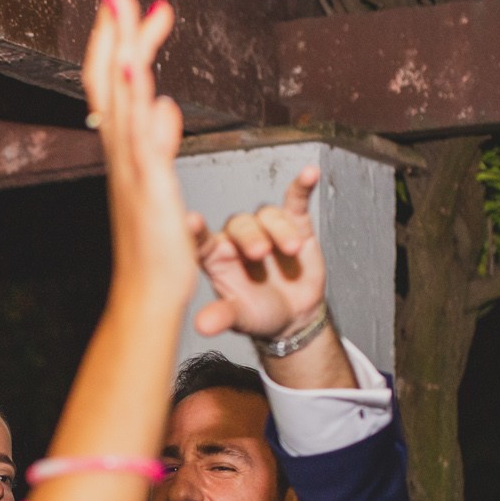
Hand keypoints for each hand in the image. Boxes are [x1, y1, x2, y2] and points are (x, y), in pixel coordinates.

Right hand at [83, 0, 191, 312]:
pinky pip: (140, 139)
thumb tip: (166, 105)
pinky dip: (136, 101)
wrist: (146, 295)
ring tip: (123, 6)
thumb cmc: (154, 248)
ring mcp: (132, 170)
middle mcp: (121, 155)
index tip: (130, 3)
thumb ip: (158, 141)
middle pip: (110, 78)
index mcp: (124, 152)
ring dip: (120, 49)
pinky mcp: (149, 188)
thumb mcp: (159, 183)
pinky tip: (136, 70)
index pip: (114, 84)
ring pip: (121, 99)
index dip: (118, 40)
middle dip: (114, 29)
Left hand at [192, 165, 328, 340]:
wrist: (293, 315)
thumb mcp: (241, 318)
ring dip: (280, 229)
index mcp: (216, 257)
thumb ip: (223, 316)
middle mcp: (237, 238)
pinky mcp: (294, 223)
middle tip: (260, 253)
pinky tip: (309, 173)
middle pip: (240, 226)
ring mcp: (265, 228)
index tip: (190, 221)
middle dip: (251, 237)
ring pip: (268, 215)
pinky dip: (302, 186)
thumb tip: (202, 327)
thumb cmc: (259, 314)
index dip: (195, 231)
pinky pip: (295, 200)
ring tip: (293, 249)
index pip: (201, 241)